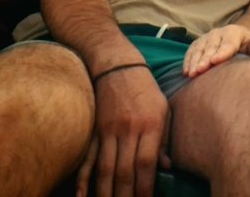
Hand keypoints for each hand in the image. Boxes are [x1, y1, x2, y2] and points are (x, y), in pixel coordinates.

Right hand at [77, 66, 171, 196]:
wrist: (117, 65)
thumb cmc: (145, 89)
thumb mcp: (163, 108)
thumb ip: (165, 139)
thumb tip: (166, 168)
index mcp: (150, 125)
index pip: (146, 162)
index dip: (145, 187)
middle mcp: (128, 129)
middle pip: (124, 170)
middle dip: (126, 196)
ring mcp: (108, 130)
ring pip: (105, 169)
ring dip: (106, 193)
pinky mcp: (94, 130)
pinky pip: (88, 158)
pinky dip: (84, 179)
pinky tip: (82, 196)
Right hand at [183, 24, 249, 77]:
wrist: (235, 36)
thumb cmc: (246, 44)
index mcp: (234, 33)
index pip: (228, 43)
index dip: (222, 52)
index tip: (216, 61)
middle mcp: (218, 33)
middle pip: (211, 47)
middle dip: (205, 59)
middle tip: (201, 70)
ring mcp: (206, 38)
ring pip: (199, 50)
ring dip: (194, 62)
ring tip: (192, 74)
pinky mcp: (197, 44)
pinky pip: (191, 52)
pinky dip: (188, 62)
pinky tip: (186, 72)